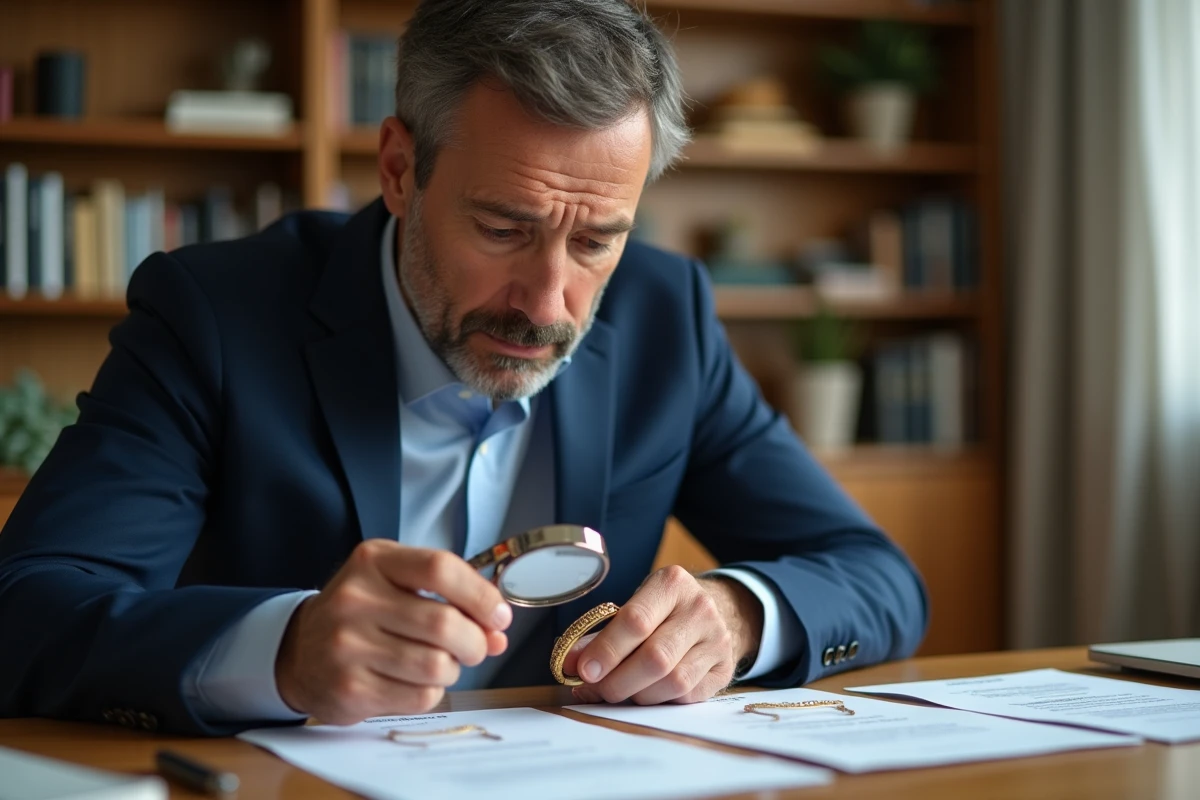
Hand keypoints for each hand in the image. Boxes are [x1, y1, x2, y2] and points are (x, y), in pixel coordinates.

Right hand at [274, 539, 512, 724]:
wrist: (299, 650)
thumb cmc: (361, 612)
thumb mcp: (397, 583)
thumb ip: (450, 598)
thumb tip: (497, 633)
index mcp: (373, 561)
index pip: (440, 569)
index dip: (481, 596)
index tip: (499, 616)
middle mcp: (356, 599)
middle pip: (444, 623)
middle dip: (474, 641)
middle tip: (474, 647)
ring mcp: (348, 646)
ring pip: (437, 665)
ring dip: (452, 669)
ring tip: (439, 663)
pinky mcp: (349, 689)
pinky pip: (420, 696)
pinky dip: (431, 692)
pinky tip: (413, 681)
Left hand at [564, 567, 762, 704]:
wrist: (716, 611)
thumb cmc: (663, 611)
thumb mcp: (635, 607)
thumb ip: (600, 634)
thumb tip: (568, 662)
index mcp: (672, 584)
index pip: (636, 620)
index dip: (606, 650)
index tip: (584, 670)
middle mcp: (700, 609)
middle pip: (655, 657)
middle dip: (618, 681)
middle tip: (596, 689)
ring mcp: (717, 640)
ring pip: (673, 681)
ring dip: (638, 695)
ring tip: (619, 692)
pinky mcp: (724, 669)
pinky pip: (687, 696)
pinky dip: (659, 701)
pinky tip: (644, 694)